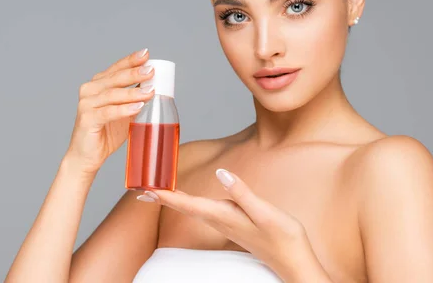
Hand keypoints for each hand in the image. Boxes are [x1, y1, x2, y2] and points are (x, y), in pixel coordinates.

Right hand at [66, 48, 155, 173]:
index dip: (131, 60)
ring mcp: (86, 104)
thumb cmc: (105, 134)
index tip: (146, 54)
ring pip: (113, 94)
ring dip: (133, 92)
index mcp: (98, 85)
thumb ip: (135, 101)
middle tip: (151, 71)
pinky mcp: (87, 119)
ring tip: (149, 91)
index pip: (116, 68)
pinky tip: (138, 107)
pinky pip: (108, 112)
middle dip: (134, 73)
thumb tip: (155, 89)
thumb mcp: (124, 113)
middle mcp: (89, 90)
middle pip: (115, 78)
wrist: (87, 157)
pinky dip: (124, 109)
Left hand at [137, 169, 325, 279]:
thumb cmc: (282, 237)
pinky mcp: (231, 222)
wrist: (293, 260)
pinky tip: (186, 200)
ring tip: (155, 191)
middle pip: (183, 207)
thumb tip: (221, 173)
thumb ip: (241, 193)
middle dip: (162, 198)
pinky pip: (202, 211)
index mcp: (223, 215)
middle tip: (139, 190)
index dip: (165, 195)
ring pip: (191, 209)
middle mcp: (219, 219)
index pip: (186, 204)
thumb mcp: (265, 211)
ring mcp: (224, 222)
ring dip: (172, 200)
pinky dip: (188, 203)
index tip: (145, 189)